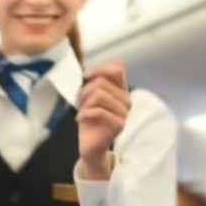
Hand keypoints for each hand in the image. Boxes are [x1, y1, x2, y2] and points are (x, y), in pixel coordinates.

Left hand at [77, 61, 130, 179]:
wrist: (90, 145)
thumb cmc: (90, 119)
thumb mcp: (92, 96)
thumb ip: (102, 79)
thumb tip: (119, 60)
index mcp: (121, 90)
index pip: (116, 70)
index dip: (99, 69)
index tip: (85, 77)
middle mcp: (126, 100)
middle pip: (102, 83)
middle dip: (84, 91)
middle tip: (80, 103)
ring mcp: (124, 113)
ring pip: (99, 95)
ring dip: (84, 103)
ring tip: (81, 111)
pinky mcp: (119, 125)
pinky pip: (98, 111)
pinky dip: (84, 113)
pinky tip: (80, 118)